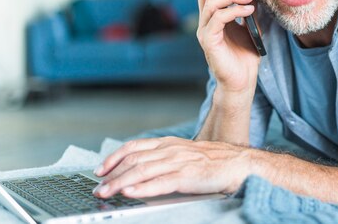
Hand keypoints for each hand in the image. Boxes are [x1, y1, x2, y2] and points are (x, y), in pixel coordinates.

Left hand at [92, 137, 250, 198]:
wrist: (241, 164)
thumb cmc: (216, 162)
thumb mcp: (186, 156)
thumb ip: (166, 161)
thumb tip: (143, 173)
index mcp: (170, 144)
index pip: (135, 147)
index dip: (114, 157)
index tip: (100, 169)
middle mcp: (172, 150)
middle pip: (134, 159)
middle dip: (112, 174)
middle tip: (97, 187)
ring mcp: (180, 162)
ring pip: (142, 171)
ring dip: (120, 183)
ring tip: (106, 193)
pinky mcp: (188, 176)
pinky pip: (161, 182)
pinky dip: (143, 188)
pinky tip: (131, 194)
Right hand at [196, 0, 260, 96]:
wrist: (243, 81)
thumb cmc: (246, 55)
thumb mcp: (251, 26)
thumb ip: (248, 9)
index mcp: (215, 15)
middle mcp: (206, 21)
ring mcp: (205, 31)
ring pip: (209, 2)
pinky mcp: (208, 42)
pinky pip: (216, 19)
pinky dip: (233, 11)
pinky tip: (247, 11)